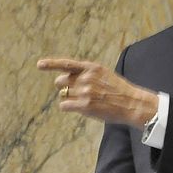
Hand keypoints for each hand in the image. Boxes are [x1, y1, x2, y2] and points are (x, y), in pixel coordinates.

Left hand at [37, 58, 157, 127]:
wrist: (132, 103)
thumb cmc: (119, 91)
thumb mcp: (105, 75)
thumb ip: (87, 74)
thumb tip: (65, 80)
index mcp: (92, 68)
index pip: (66, 64)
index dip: (51, 64)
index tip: (39, 65)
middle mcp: (86, 77)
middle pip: (61, 82)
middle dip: (65, 87)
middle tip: (78, 93)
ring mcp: (85, 91)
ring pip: (63, 95)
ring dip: (71, 99)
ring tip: (86, 102)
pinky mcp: (85, 105)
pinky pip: (65, 105)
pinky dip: (69, 107)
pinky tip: (81, 108)